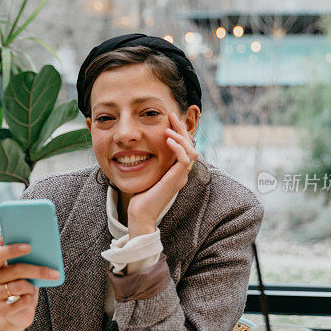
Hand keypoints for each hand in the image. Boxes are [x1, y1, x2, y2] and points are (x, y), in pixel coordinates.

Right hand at [0, 237, 59, 330]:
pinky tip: (29, 299)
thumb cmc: (23, 285)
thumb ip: (25, 257)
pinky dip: (29, 300)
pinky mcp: (1, 310)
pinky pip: (22, 302)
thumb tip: (34, 242)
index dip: (12, 250)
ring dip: (31, 287)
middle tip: (54, 272)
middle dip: (37, 270)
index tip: (29, 246)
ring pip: (19, 286)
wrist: (18, 312)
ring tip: (34, 288)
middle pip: (14, 270)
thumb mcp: (24, 271)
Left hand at [127, 112, 197, 236]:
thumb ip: (149, 162)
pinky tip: (167, 140)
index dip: (179, 132)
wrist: (139, 214)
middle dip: (181, 129)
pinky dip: (178, 147)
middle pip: (190, 145)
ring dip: (180, 136)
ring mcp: (180, 177)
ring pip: (191, 150)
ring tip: (168, 128)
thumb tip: (140, 147)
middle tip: (171, 115)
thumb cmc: (139, 196)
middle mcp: (181, 174)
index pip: (184, 147)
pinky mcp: (176, 180)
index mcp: (176, 172)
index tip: (169, 120)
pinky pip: (185, 159)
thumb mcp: (146, 174)